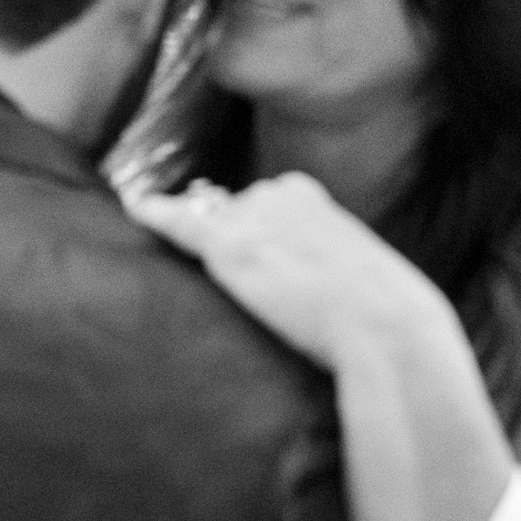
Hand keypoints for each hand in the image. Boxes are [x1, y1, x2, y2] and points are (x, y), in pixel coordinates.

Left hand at [124, 172, 453, 370]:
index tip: (264, 254)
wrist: (386, 328)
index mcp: (306, 192)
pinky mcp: (227, 248)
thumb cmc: (382, 310)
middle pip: (229, 213)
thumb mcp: (355, 264)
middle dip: (233, 240)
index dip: (256, 230)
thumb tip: (290, 261)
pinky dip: (152, 214)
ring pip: (206, 225)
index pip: (259, 201)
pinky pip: (177, 224)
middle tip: (262, 284)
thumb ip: (318, 252)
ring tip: (230, 279)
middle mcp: (271, 193)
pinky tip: (134, 206)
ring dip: (208, 247)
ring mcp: (247, 219)